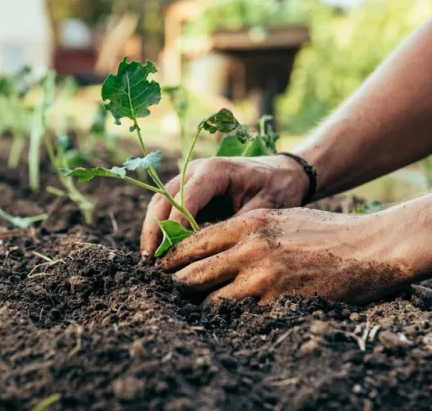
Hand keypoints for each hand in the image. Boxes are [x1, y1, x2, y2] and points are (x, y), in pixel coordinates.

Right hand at [140, 156, 309, 258]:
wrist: (282, 173)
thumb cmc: (276, 188)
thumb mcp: (264, 208)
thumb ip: (236, 227)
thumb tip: (211, 253)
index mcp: (214, 170)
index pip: (185, 197)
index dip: (174, 225)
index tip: (171, 253)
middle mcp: (195, 171)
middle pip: (163, 199)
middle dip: (154, 230)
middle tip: (150, 261)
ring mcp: (188, 179)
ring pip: (159, 203)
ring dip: (153, 230)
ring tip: (150, 260)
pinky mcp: (188, 190)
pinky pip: (167, 208)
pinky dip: (161, 228)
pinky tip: (161, 251)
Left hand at [159, 208, 412, 305]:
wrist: (369, 247)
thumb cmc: (326, 232)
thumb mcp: (280, 219)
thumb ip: (245, 231)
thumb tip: (214, 246)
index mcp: (247, 224)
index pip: (193, 242)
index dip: (172, 259)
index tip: (162, 269)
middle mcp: (248, 248)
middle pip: (192, 274)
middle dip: (176, 287)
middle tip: (167, 296)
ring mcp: (261, 276)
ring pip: (210, 300)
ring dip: (199, 308)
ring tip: (191, 313)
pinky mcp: (276, 300)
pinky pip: (239, 315)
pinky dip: (228, 320)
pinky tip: (224, 323)